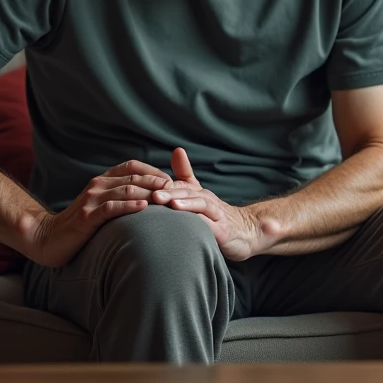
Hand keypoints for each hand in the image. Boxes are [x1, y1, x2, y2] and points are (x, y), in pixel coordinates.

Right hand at [17, 160, 172, 268]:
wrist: (48, 238)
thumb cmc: (79, 226)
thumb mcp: (100, 207)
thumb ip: (119, 198)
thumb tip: (148, 198)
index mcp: (103, 181)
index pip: (132, 167)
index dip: (153, 171)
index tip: (173, 178)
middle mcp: (98, 186)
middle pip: (133, 178)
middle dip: (156, 181)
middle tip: (178, 187)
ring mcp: (91, 200)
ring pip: (125, 190)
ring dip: (149, 193)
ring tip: (167, 196)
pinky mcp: (86, 216)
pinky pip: (111, 208)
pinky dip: (129, 206)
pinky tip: (144, 208)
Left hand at [152, 148, 280, 260]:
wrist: (247, 232)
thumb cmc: (217, 216)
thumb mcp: (199, 197)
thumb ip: (186, 176)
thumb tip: (176, 150)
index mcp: (195, 192)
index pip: (173, 185)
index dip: (155, 183)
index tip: (134, 183)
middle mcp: (204, 198)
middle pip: (182, 190)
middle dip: (162, 189)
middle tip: (143, 190)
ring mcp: (214, 212)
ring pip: (195, 201)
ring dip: (178, 199)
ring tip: (160, 199)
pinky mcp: (222, 228)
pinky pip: (208, 219)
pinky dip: (195, 216)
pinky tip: (183, 217)